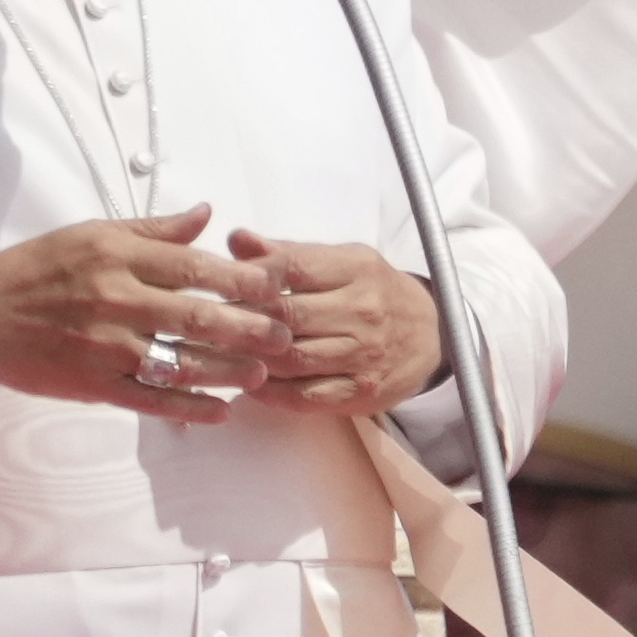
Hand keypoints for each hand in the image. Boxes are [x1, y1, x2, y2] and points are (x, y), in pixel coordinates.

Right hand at [0, 211, 280, 417]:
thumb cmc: (41, 269)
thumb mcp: (94, 234)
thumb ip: (154, 230)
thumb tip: (206, 215)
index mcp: (119, 257)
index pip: (194, 267)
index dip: (241, 279)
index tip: (276, 286)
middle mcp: (116, 300)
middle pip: (197, 317)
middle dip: (248, 329)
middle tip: (283, 337)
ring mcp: (106, 346)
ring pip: (179, 363)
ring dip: (226, 372)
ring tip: (259, 375)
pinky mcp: (94, 384)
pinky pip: (151, 400)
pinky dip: (188, 408)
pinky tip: (219, 412)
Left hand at [224, 231, 445, 413]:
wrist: (432, 336)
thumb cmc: (373, 292)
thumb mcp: (341, 261)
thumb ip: (288, 254)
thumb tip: (237, 239)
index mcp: (355, 269)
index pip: (292, 268)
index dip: (249, 276)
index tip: (218, 283)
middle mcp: (362, 311)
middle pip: (286, 316)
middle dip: (240, 320)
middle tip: (203, 323)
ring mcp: (363, 355)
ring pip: (292, 359)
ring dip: (249, 359)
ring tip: (217, 355)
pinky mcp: (361, 392)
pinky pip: (306, 396)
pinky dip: (271, 392)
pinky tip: (249, 383)